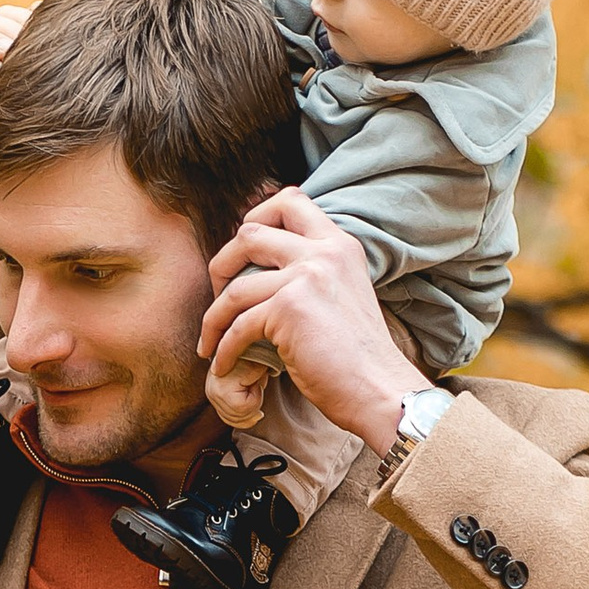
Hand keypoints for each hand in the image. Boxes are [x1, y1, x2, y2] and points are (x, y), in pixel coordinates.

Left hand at [200, 189, 416, 455]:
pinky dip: (224, 349)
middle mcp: (324, 252)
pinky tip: (223, 365)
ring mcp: (306, 277)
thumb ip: (315, 273)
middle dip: (222, 264)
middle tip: (218, 296)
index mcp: (339, 244)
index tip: (242, 253)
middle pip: (250, 232)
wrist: (378, 389)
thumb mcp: (342, 294)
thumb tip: (270, 271)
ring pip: (235, 285)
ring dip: (213, 317)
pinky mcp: (289, 309)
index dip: (256, 217)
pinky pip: (238, 325)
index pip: (290, 200)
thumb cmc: (357, 356)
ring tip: (210, 341)